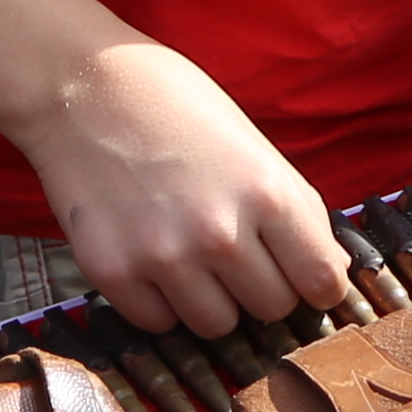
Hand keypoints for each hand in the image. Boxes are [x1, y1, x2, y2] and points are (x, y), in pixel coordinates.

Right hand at [13, 36, 357, 338]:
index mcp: (267, 193)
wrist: (84, 85)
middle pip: (272, 309)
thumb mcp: (252, 144)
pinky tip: (153, 259)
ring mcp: (165, 258)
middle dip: (263, 288)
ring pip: (217, 325)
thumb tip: (328, 271)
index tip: (309, 283)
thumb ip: (292, 208)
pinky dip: (161, 302)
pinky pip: (159, 323)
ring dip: (213, 300)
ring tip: (193, 254)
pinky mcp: (115, 273)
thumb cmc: (174, 104)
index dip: (320, 286)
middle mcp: (220, 234)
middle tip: (240, 256)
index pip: (322, 281)